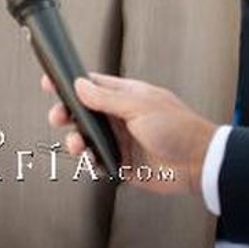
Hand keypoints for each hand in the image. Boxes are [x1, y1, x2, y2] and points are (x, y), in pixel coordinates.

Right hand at [44, 73, 214, 194]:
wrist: (199, 163)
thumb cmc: (178, 128)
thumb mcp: (139, 107)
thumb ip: (106, 98)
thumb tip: (80, 84)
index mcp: (125, 96)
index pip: (91, 85)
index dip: (69, 84)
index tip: (49, 84)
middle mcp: (120, 116)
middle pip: (82, 112)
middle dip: (66, 115)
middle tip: (58, 118)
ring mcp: (120, 139)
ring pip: (86, 138)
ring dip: (76, 140)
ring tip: (78, 146)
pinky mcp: (122, 163)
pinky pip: (98, 161)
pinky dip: (90, 162)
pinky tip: (93, 161)